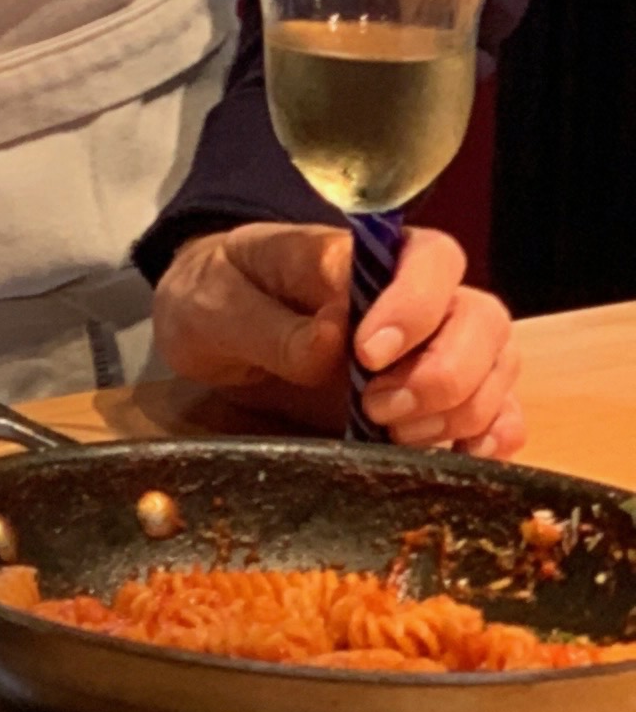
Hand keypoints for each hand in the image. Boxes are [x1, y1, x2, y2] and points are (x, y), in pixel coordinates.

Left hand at [148, 221, 526, 456]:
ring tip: (394, 437)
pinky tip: (456, 454)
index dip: (416, 306)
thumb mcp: (214, 301)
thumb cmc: (217, 296)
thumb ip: (270, 323)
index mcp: (364, 257)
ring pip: (498, 368)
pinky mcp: (436, 399)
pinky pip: (498, 414)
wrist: (211, 326)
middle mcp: (417, 298)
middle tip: (378, 409)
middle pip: (483, 320)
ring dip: (460, 411)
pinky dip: (491, 438)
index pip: (430, 260)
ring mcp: (435, 348)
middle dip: (446, 373)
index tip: (368, 354)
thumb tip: (332, 343)